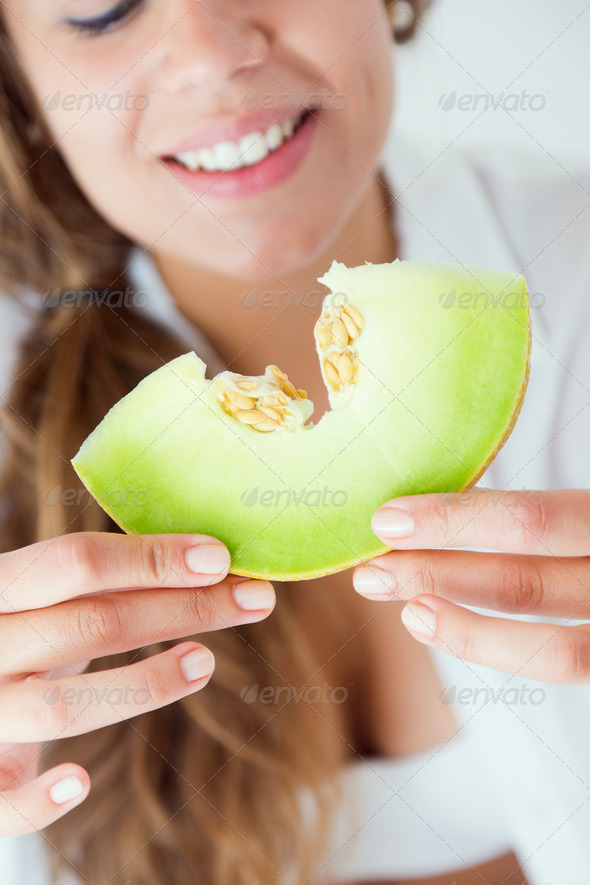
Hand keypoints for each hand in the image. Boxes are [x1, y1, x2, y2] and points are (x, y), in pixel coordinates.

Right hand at [0, 531, 274, 836]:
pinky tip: (81, 781)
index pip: (75, 562)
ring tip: (206, 661)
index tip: (220, 558)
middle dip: (182, 609)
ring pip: (62, 708)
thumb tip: (209, 559)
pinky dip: (40, 802)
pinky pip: (3, 802)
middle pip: (91, 625)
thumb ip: (104, 579)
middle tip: (254, 599)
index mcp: (1, 587)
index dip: (151, 559)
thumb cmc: (22, 628)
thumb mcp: (51, 594)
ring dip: (143, 685)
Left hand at [352, 489, 589, 684]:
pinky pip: (567, 664)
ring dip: (464, 631)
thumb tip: (446, 503)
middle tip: (370, 570)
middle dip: (437, 575)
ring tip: (407, 610)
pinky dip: (503, 650)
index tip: (388, 519)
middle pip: (528, 585)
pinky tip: (455, 628)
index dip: (456, 521)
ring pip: (552, 650)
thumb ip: (546, 508)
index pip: (536, 520)